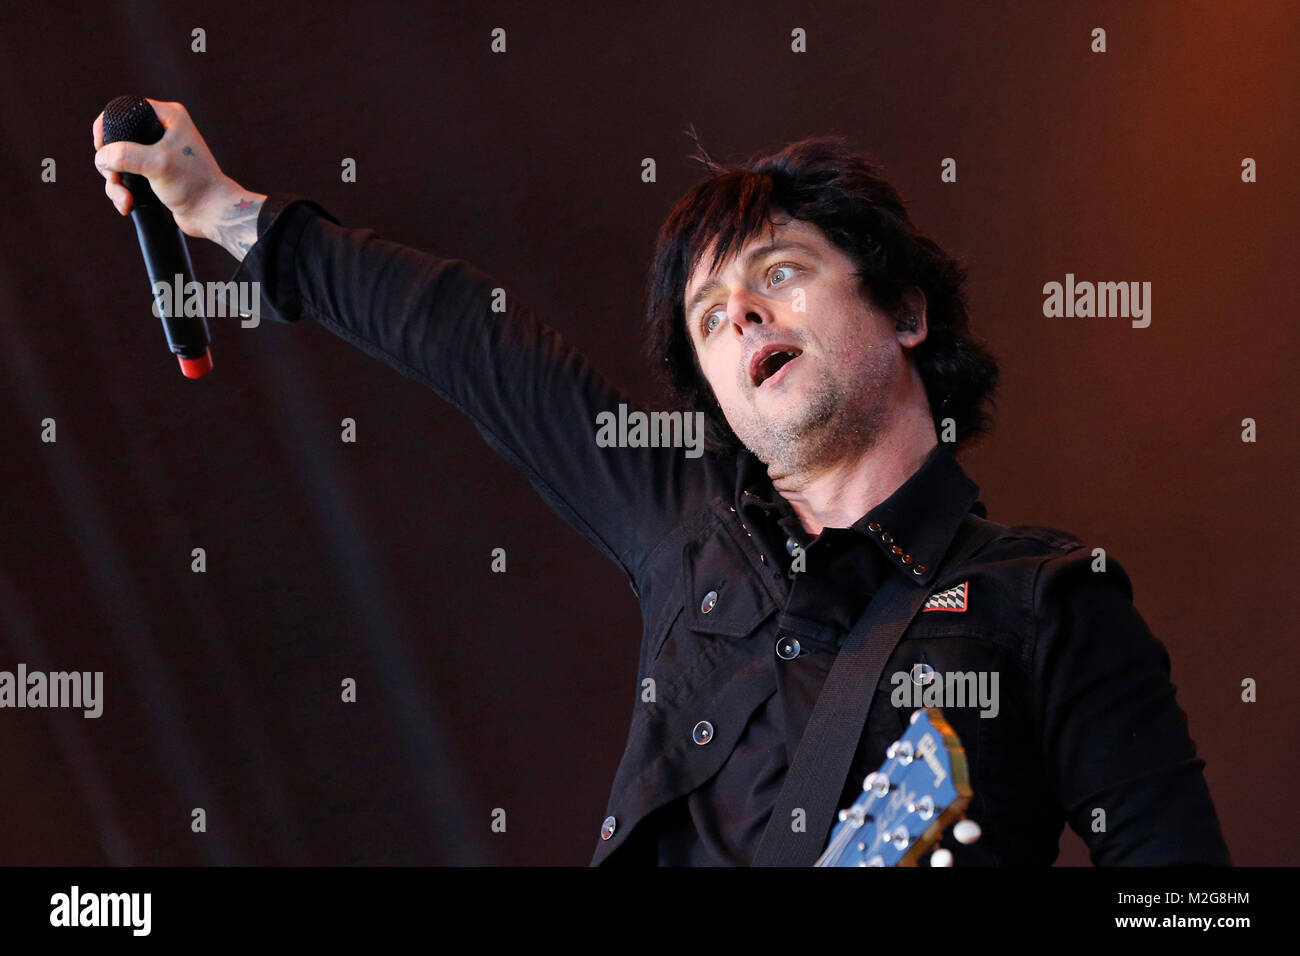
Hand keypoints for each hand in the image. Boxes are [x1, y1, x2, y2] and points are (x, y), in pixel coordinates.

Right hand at [92, 98, 240, 239]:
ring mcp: (158, 153)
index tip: (102, 148)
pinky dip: (123, 191)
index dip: (106, 128)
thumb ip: (125, 155)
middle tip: (115, 179)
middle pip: (117, 140)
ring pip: (119, 162)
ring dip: (116, 183)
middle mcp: (162, 131)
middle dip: (110, 164)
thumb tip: (101, 156)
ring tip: (124, 200)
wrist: (212, 214)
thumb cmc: (193, 185)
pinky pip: (128, 177)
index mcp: (168, 117)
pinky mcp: (156, 173)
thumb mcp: (157, 164)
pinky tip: (126, 204)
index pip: (124, 110)